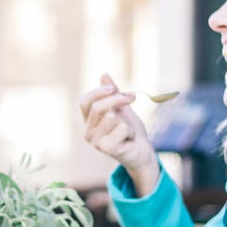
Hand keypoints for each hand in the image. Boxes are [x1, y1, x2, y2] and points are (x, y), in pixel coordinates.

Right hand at [79, 73, 159, 194]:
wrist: (142, 151)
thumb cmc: (130, 130)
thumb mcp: (122, 108)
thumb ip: (113, 93)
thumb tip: (104, 74)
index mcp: (89, 121)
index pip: (84, 101)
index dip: (97, 92)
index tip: (113, 88)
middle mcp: (88, 132)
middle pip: (98, 107)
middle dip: (118, 99)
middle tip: (132, 97)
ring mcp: (96, 142)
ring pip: (112, 117)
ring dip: (126, 121)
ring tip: (127, 131)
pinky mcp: (107, 149)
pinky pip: (122, 128)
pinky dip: (130, 131)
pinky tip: (129, 139)